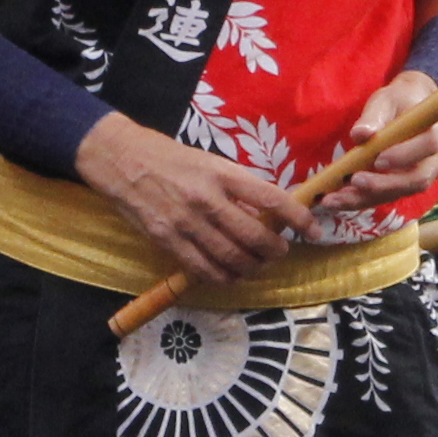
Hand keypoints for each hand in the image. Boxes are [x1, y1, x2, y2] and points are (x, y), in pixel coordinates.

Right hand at [79, 116, 309, 285]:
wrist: (123, 160)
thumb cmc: (172, 158)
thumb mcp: (211, 162)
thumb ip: (238, 188)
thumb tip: (268, 213)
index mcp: (224, 174)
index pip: (272, 199)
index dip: (299, 219)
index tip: (313, 230)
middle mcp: (208, 199)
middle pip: (255, 237)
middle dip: (275, 251)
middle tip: (280, 251)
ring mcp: (187, 223)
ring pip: (232, 259)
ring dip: (253, 268)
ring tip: (258, 265)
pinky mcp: (167, 241)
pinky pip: (203, 269)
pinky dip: (224, 278)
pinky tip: (232, 275)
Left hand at [324, 71, 437, 215]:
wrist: (409, 109)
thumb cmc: (399, 102)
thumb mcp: (385, 101)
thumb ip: (373, 116)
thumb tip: (360, 134)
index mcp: (436, 132)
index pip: (428, 146)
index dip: (404, 155)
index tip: (377, 160)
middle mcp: (435, 160)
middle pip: (417, 180)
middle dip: (383, 185)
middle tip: (353, 181)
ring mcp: (423, 177)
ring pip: (399, 193)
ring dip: (366, 198)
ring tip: (335, 198)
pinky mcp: (405, 187)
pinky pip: (385, 197)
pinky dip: (361, 200)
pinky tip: (338, 199)